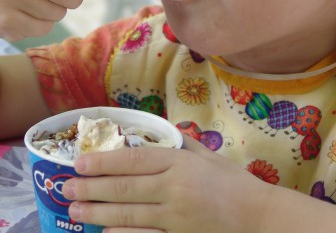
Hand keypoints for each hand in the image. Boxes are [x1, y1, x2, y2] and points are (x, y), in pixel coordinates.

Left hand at [62, 135, 270, 232]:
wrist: (257, 216)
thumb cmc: (233, 182)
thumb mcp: (208, 155)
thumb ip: (181, 143)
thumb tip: (158, 131)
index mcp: (180, 162)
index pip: (134, 158)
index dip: (104, 161)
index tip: (80, 162)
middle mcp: (174, 188)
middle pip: (124, 188)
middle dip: (91, 188)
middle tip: (66, 188)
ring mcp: (175, 217)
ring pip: (128, 215)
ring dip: (97, 214)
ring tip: (74, 211)